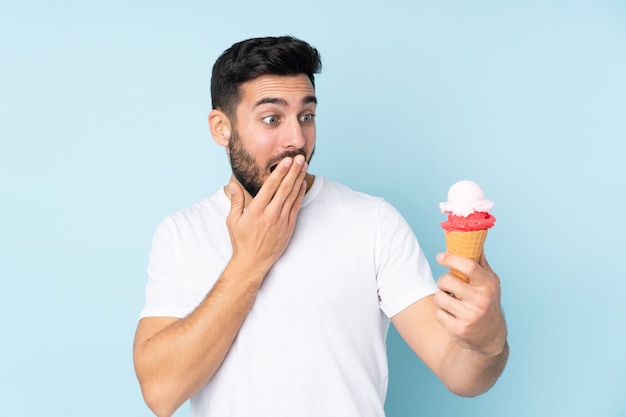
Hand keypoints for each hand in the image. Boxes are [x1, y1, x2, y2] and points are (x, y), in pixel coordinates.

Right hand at [226, 154, 307, 273]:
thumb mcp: (233, 220)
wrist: (253, 262)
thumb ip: (236, 201)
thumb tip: (233, 184)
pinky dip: (300, 194)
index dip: (280, 172)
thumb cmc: (241, 241)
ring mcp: (282, 221)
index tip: (286, 160)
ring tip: (304, 166)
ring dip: (299, 179)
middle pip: (285, 188)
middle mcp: (270, 214)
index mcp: (256, 210)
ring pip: (293, 196)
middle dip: (293, 171)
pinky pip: (296, 207)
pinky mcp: (289, 227)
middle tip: (300, 157)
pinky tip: (302, 183)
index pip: (270, 186)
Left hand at [433, 252, 506, 356]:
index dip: (450, 258)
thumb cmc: (487, 302)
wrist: (491, 337)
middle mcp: (480, 300)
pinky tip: (453, 315)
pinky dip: (442, 313)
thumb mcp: (490, 282)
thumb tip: (473, 238)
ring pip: (439, 297)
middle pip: (447, 281)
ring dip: (441, 298)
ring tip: (451, 302)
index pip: (468, 265)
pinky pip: (438, 313)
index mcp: (488, 285)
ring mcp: (470, 316)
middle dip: (442, 281)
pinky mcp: (459, 329)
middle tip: (447, 285)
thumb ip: (480, 262)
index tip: (440, 257)